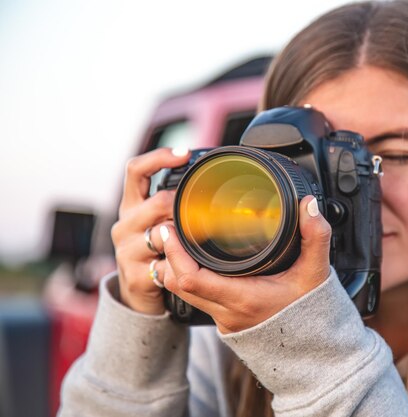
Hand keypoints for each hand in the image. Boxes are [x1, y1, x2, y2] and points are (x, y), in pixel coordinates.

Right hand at [111, 147, 190, 314]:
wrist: (137, 291)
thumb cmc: (155, 249)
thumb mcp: (158, 221)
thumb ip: (173, 202)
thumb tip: (207, 176)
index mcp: (131, 206)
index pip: (136, 170)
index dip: (159, 157)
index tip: (185, 153)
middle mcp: (125, 225)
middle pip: (158, 202)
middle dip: (184, 206)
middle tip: (205, 213)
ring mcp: (127, 251)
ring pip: (164, 235)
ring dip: (186, 236)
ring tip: (200, 240)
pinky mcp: (136, 276)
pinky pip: (167, 266)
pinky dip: (183, 264)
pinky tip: (191, 264)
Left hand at [157, 196, 331, 333]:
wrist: (311, 350)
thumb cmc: (311, 313)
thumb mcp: (316, 272)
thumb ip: (315, 236)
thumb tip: (309, 206)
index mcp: (243, 298)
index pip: (191, 279)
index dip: (175, 253)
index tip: (172, 229)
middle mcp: (227, 313)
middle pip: (178, 286)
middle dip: (169, 256)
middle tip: (170, 228)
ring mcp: (224, 320)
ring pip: (183, 294)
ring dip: (175, 269)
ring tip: (177, 243)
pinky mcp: (225, 323)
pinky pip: (196, 300)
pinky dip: (188, 280)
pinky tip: (194, 263)